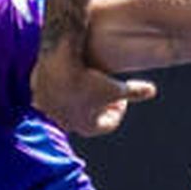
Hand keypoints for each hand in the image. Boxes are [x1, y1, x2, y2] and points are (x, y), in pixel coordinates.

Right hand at [31, 50, 156, 136]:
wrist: (57, 63)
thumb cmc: (88, 79)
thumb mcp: (116, 87)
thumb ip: (135, 92)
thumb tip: (152, 91)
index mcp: (86, 126)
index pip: (108, 124)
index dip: (119, 110)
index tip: (121, 96)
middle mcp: (66, 122)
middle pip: (85, 118)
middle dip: (97, 106)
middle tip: (104, 90)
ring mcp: (50, 110)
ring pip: (65, 107)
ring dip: (76, 98)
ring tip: (84, 82)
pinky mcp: (38, 94)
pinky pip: (50, 95)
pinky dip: (58, 88)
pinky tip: (66, 74)